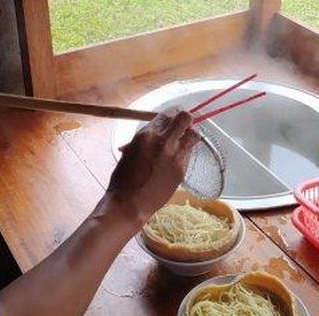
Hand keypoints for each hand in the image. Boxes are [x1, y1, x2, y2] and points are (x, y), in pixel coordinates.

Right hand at [106, 107, 199, 226]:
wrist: (130, 203)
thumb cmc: (124, 179)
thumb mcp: (131, 151)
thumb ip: (145, 139)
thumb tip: (154, 134)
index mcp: (147, 135)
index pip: (167, 114)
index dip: (170, 116)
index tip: (171, 120)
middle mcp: (164, 141)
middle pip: (185, 118)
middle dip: (185, 119)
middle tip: (181, 126)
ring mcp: (175, 156)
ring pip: (194, 135)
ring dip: (189, 136)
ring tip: (180, 143)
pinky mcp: (182, 170)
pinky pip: (189, 154)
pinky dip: (184, 153)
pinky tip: (174, 161)